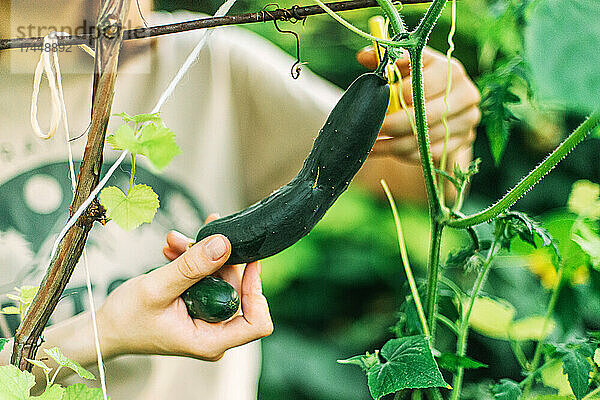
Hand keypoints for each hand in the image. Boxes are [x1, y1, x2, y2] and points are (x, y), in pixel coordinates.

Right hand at [97, 214, 272, 361]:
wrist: (106, 327)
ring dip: (200, 256)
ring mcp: (207, 320)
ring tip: (175, 242)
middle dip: (217, 261)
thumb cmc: (126, 320)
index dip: (257, 289)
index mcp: (209, 340)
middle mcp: (213, 332)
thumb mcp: (157, 288)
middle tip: (199, 238)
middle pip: (238, 291)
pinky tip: (173, 250)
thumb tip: (223, 245)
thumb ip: (191, 267)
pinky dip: (192, 262)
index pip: (257, 321)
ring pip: (220, 280)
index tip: (249, 260)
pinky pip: (206, 280)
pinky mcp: (199, 308)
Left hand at [356, 47, 480, 162]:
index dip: (395, 96)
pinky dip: (406, 154)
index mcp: (451, 70)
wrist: (448, 109)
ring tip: (371, 144)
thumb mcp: (407, 67)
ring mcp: (468, 120)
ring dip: (392, 144)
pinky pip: (428, 154)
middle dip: (391, 124)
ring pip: (423, 138)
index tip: (374, 104)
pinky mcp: (463, 142)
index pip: (421, 86)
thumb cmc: (421, 83)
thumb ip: (387, 60)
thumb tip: (363, 56)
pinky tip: (390, 150)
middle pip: (423, 115)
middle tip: (369, 130)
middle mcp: (465, 94)